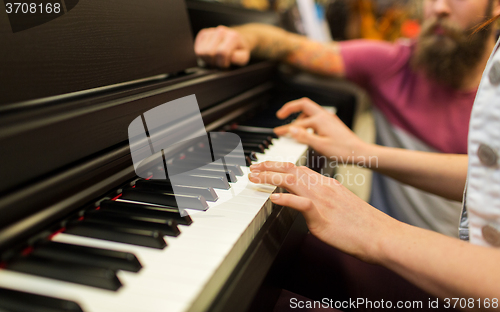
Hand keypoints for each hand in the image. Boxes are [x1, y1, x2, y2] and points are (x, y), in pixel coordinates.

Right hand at [194, 25, 251, 67]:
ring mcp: (211, 31)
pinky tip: (210, 53)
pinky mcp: (203, 34)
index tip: (226, 63)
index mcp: (233, 36)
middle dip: (214, 61)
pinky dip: (202, 54)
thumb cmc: (238, 50)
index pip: (222, 53)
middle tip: (220, 61)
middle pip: (209, 52)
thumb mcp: (244, 56)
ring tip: (215, 58)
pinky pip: (197, 49)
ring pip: (201, 51)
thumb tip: (232, 57)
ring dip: (207, 59)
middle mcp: (221, 31)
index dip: (223, 62)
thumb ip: (240, 58)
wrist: (235, 39)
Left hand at [248, 161, 399, 262]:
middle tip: (253, 169)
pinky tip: (273, 199)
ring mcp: (323, 200)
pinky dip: (285, 199)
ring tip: (255, 178)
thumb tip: (307, 204)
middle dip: (269, 167)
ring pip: (292, 181)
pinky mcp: (322, 216)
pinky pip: (301, 203)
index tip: (265, 166)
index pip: (298, 169)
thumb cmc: (362, 224)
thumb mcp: (340, 204)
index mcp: (327, 184)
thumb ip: (322, 201)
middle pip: (291, 170)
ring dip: (270, 178)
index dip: (279, 166)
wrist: (380, 234)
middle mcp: (323, 187)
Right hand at [275, 97, 367, 162]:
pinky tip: (308, 131)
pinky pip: (316, 116)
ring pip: (310, 111)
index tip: (277, 132)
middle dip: (290, 108)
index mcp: (320, 120)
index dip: (285, 129)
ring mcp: (329, 118)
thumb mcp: (320, 146)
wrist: (360, 152)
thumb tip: (290, 130)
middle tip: (280, 115)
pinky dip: (307, 121)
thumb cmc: (343, 151)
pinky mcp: (332, 123)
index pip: (297, 123)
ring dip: (299, 116)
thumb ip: (304, 137)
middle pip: (303, 104)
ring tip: (294, 127)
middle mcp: (324, 116)